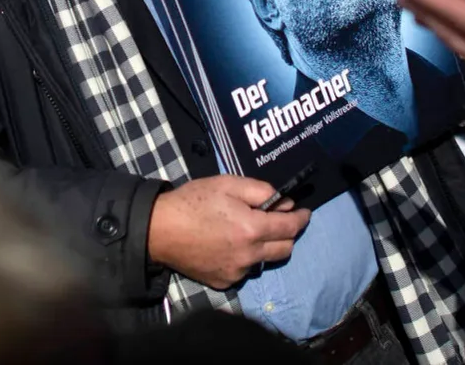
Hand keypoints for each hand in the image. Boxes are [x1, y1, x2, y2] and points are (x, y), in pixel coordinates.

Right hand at [147, 175, 310, 288]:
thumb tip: (284, 202)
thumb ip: (260, 190)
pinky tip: (228, 245)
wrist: (160, 230)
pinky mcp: (223, 282)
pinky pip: (244, 270)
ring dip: (264, 246)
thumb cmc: (193, 201)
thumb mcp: (228, 184)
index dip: (301, 218)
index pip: (291, 227)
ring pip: (264, 260)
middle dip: (288, 234)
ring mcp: (236, 272)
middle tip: (278, 220)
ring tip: (245, 231)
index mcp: (252, 229)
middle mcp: (249, 255)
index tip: (304, 212)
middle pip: (285, 249)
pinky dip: (244, 258)